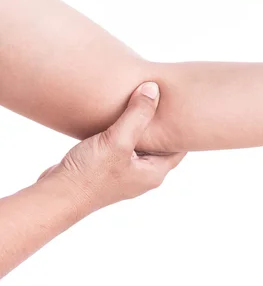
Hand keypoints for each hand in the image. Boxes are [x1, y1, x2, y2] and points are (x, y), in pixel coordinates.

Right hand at [38, 82, 185, 215]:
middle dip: (163, 125)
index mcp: (154, 173)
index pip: (179, 147)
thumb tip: (154, 89)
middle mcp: (143, 175)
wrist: (56, 196)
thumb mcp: (118, 140)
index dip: (182, 127)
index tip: (183, 106)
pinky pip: (123, 146)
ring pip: (141, 145)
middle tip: (166, 100)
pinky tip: (119, 117)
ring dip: (141, 127)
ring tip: (143, 103)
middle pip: (161, 145)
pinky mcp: (107, 169)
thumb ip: (138, 115)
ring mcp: (125, 173)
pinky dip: (124, 132)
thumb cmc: (90, 174)